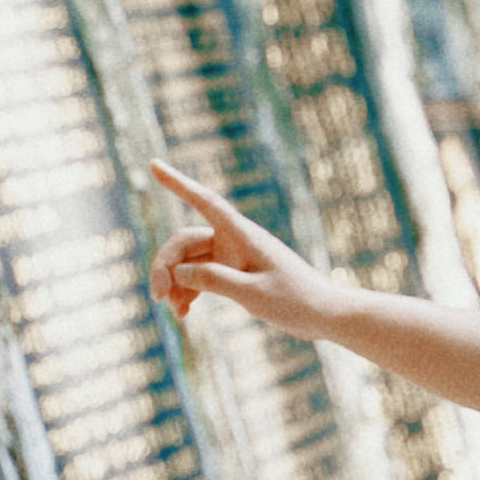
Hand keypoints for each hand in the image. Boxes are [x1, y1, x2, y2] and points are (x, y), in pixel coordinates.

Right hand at [146, 161, 339, 340]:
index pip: (203, 200)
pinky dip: (188, 291)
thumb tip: (179, 271)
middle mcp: (234, 241)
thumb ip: (214, 280)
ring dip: (175, 283)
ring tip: (174, 312)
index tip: (153, 164)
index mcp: (241, 234)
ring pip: (189, 261)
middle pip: (185, 242)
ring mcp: (233, 257)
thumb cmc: (296, 300)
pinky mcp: (236, 275)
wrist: (326, 315)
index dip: (177, 183)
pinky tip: (183, 313)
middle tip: (158, 296)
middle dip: (166, 266)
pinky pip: (201, 276)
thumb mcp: (253, 293)